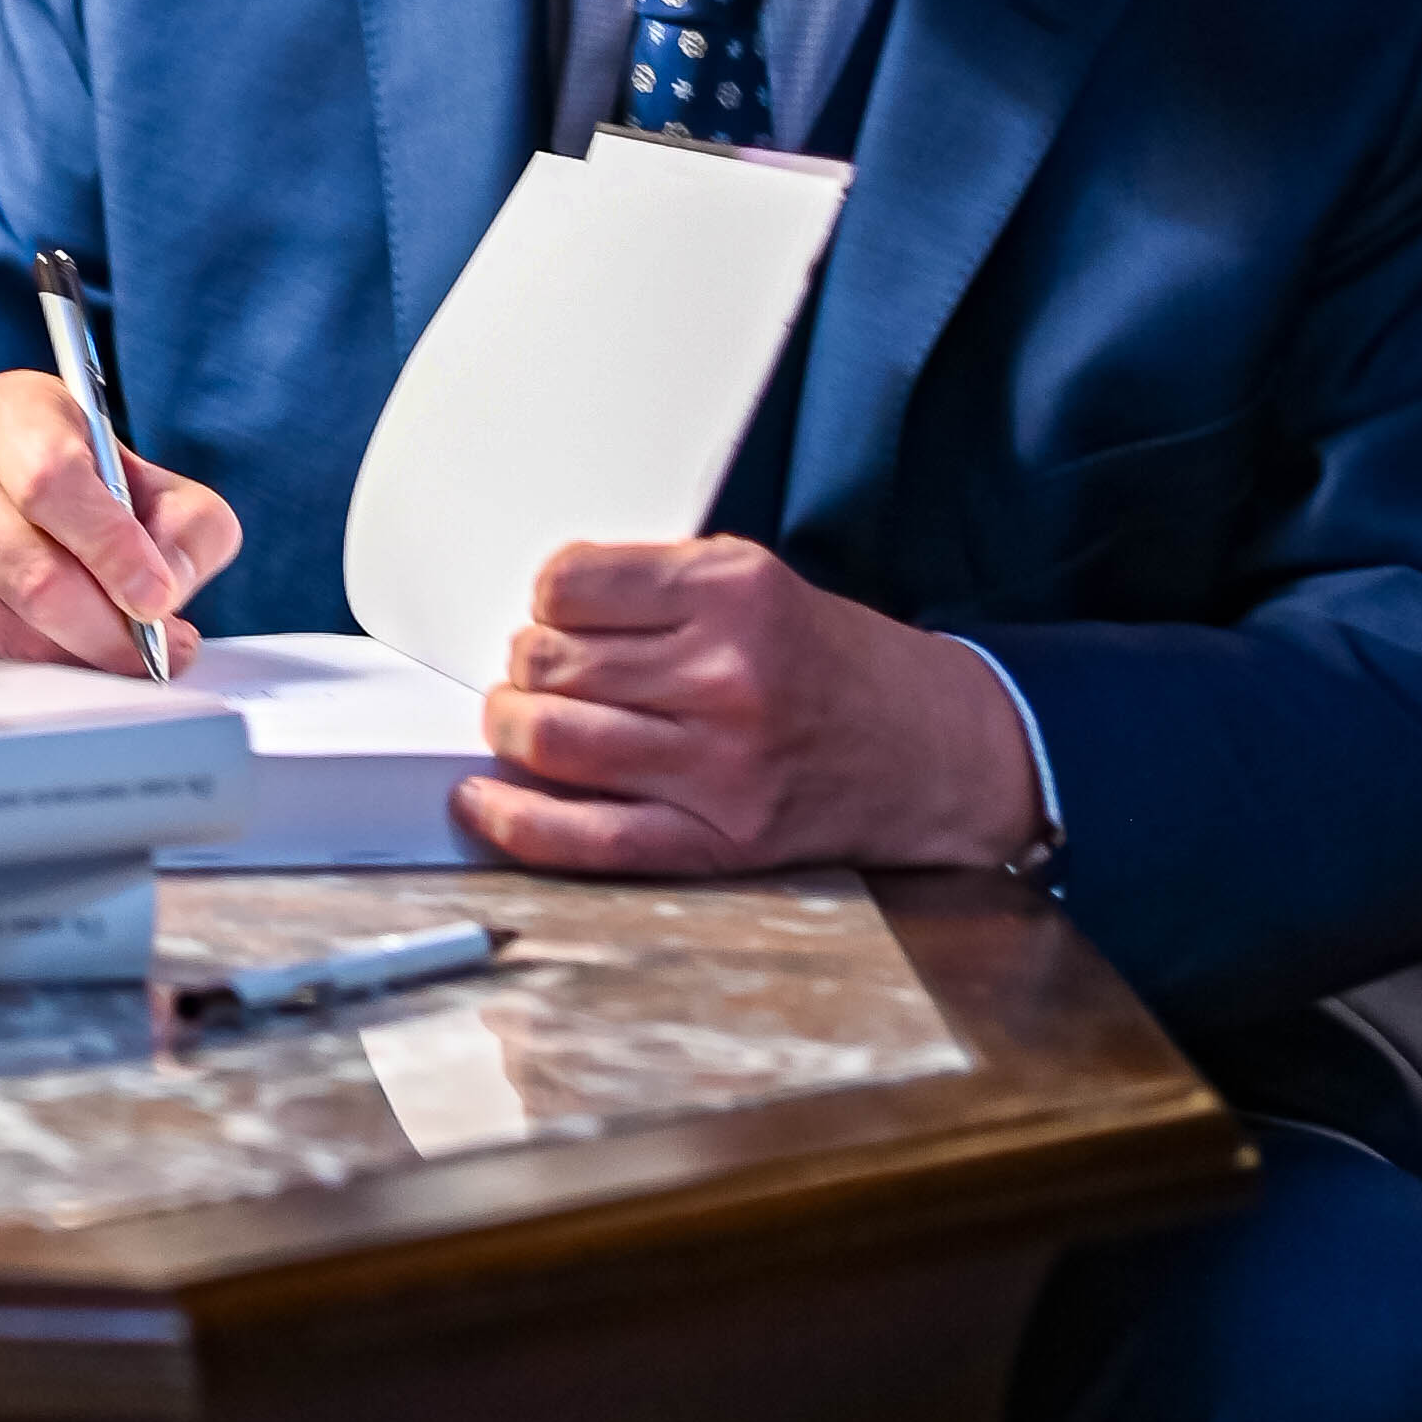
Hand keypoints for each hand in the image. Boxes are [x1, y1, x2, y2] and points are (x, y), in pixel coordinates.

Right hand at [0, 370, 242, 677]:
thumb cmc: (86, 494)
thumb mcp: (154, 488)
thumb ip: (190, 531)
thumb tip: (168, 591)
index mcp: (15, 409)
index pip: (52, 479)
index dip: (110, 548)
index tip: (155, 598)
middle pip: (30, 569)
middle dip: (103, 627)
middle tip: (151, 649)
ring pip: (6, 625)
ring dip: (75, 653)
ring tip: (115, 650)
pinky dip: (35, 668)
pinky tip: (63, 650)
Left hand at [456, 536, 1045, 876]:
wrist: (938, 749)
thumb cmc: (836, 664)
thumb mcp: (757, 584)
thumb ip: (654, 592)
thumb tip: (534, 621)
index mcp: (734, 590)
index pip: (568, 584)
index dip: (545, 601)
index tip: (557, 616)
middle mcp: (725, 674)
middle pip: (549, 663)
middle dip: (525, 667)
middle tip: (541, 674)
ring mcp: (720, 764)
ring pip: (550, 740)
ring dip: (512, 730)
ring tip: (523, 725)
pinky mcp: (717, 837)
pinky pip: (586, 837)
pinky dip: (515, 821)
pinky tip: (483, 801)